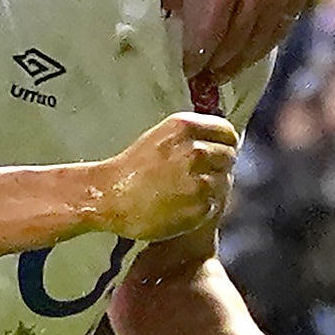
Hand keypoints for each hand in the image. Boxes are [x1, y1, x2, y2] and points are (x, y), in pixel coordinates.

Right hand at [96, 111, 237, 242]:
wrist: (106, 197)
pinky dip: (204, 207)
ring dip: (212, 188)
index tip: (216, 154)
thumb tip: (223, 141)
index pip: (227, 133)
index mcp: (185, 127)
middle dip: (218, 166)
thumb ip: (192, 136)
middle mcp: (194, 150)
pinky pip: (214, 204)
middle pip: (228, 157)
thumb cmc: (131, 169)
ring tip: (188, 193)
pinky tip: (184, 206)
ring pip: (224, 182)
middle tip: (199, 177)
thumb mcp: (160, 137)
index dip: (224, 144)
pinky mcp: (198, 206)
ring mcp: (198, 180)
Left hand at [162, 0, 307, 81]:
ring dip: (240, 61)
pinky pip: (280, 29)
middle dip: (218, 64)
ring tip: (221, 71)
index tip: (187, 71)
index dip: (198, 56)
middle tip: (202, 78)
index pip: (213, 31)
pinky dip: (262, 45)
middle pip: (238, 41)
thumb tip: (168, 17)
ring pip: (261, 40)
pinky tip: (246, 53)